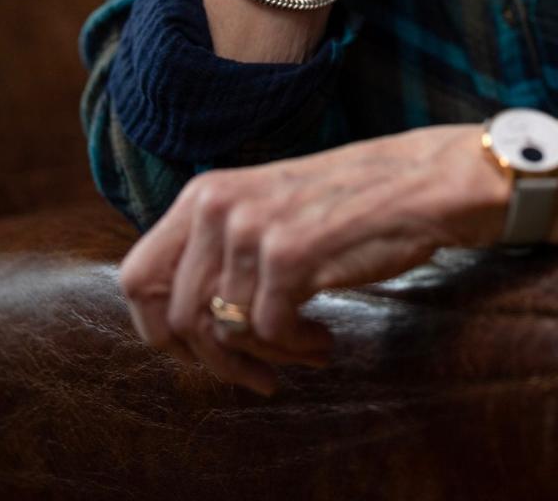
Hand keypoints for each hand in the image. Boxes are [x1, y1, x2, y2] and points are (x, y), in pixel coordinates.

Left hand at [118, 124, 504, 393]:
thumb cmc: (348, 205)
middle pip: (176, 318)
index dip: (158, 331)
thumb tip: (176, 317)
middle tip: (258, 373)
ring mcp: (250, 227)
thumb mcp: (264, 210)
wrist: (422, 183)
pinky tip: (324, 338)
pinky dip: (298, 349)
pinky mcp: (288, 254)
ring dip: (269, 355)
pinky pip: (271, 333)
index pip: (136, 278)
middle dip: (215, 361)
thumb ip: (217, 248)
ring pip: (225, 331)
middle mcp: (216, 204)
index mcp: (203, 194)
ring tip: (306, 345)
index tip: (199, 354)